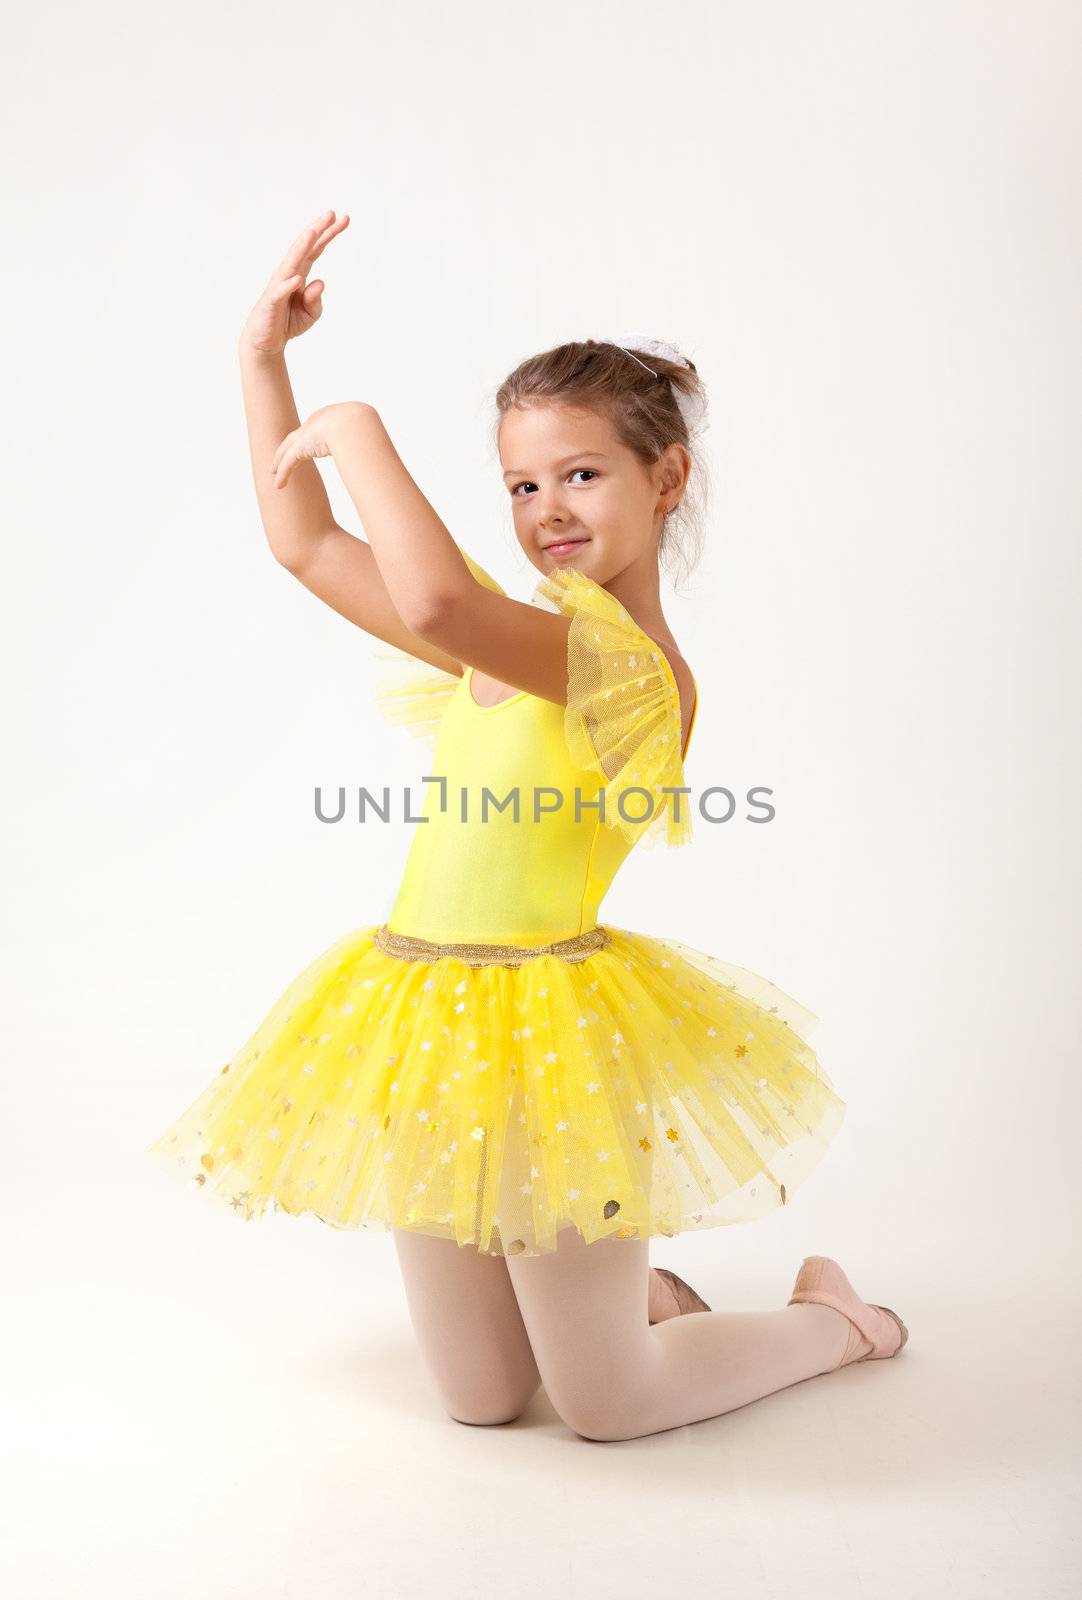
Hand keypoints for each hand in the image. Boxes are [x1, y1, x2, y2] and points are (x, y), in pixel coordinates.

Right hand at [238, 209, 349, 357]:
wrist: (266, 340)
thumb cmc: (287, 322)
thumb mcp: (310, 314)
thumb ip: (316, 300)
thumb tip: (320, 282)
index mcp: (299, 273)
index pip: (315, 249)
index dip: (328, 234)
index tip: (343, 219)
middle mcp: (288, 274)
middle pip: (304, 248)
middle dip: (317, 230)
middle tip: (331, 214)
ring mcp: (278, 286)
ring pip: (291, 263)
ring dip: (301, 247)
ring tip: (313, 233)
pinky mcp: (271, 302)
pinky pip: (280, 292)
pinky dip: (288, 285)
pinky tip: (298, 278)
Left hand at [269, 402, 366, 488]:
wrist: (354, 424)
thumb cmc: (363, 430)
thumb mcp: (363, 436)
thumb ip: (362, 446)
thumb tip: (373, 456)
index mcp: (330, 418)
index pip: (313, 431)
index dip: (306, 441)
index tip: (302, 450)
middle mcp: (314, 423)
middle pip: (295, 438)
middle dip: (287, 449)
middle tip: (279, 459)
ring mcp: (306, 434)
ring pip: (288, 450)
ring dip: (279, 462)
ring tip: (273, 473)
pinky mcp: (301, 446)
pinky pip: (289, 462)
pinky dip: (283, 473)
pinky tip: (279, 485)